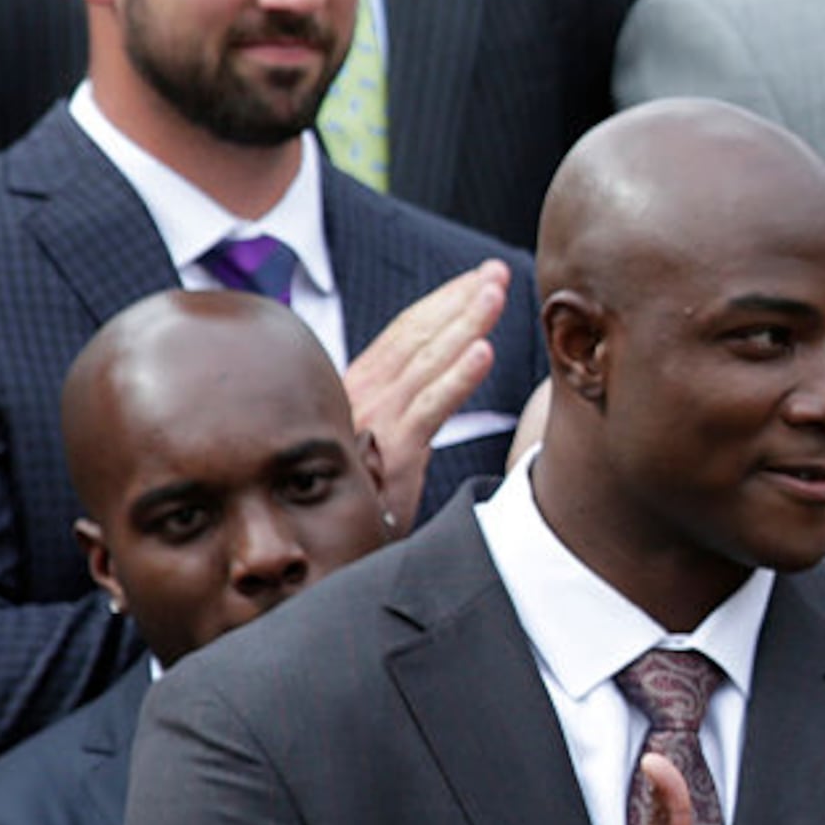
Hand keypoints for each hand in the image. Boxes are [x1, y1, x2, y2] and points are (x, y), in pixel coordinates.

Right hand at [344, 259, 509, 524]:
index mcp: (357, 389)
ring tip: (496, 293)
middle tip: (496, 271)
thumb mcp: (369, 444)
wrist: (327, 553)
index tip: (476, 279)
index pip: (403, 335)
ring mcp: (375, 422)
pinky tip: (485, 352)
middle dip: (459, 299)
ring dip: (465, 322)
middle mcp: (361, 397)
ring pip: (427, 363)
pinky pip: (429, 409)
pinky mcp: (393, 455)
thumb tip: (425, 390)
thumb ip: (393, 413)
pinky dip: (458, 378)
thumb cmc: (352, 498)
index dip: (442, 303)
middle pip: (416, 337)